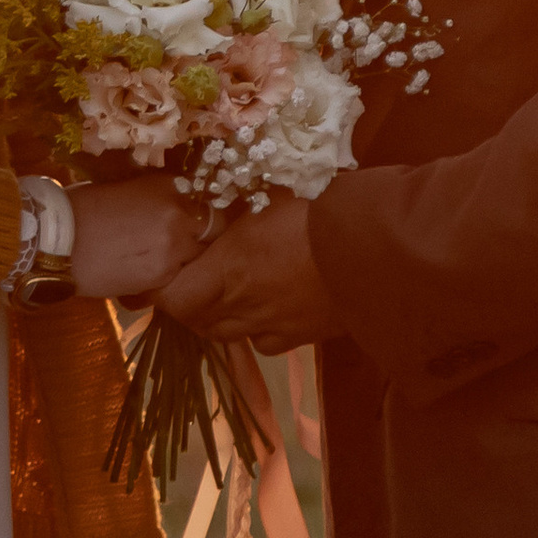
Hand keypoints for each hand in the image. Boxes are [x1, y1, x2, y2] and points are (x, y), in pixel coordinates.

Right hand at [68, 176, 205, 299]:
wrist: (58, 240)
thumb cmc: (83, 206)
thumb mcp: (125, 187)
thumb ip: (156, 195)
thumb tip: (175, 203)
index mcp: (169, 187)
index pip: (205, 199)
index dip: (197, 209)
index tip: (188, 215)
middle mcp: (179, 215)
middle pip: (213, 229)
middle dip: (199, 233)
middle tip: (178, 237)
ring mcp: (174, 248)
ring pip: (197, 255)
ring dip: (184, 254)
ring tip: (156, 254)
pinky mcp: (162, 277)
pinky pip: (177, 273)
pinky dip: (167, 271)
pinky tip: (143, 267)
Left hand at [154, 193, 346, 354]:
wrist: (374, 245)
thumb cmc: (317, 209)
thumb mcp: (268, 193)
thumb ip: (235, 202)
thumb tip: (214, 194)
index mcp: (227, 270)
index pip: (173, 299)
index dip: (163, 289)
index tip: (167, 270)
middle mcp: (243, 306)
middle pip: (196, 321)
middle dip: (188, 302)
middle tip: (194, 277)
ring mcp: (273, 326)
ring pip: (227, 335)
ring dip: (218, 318)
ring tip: (226, 294)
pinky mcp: (301, 337)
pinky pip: (264, 344)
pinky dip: (256, 331)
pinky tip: (266, 310)